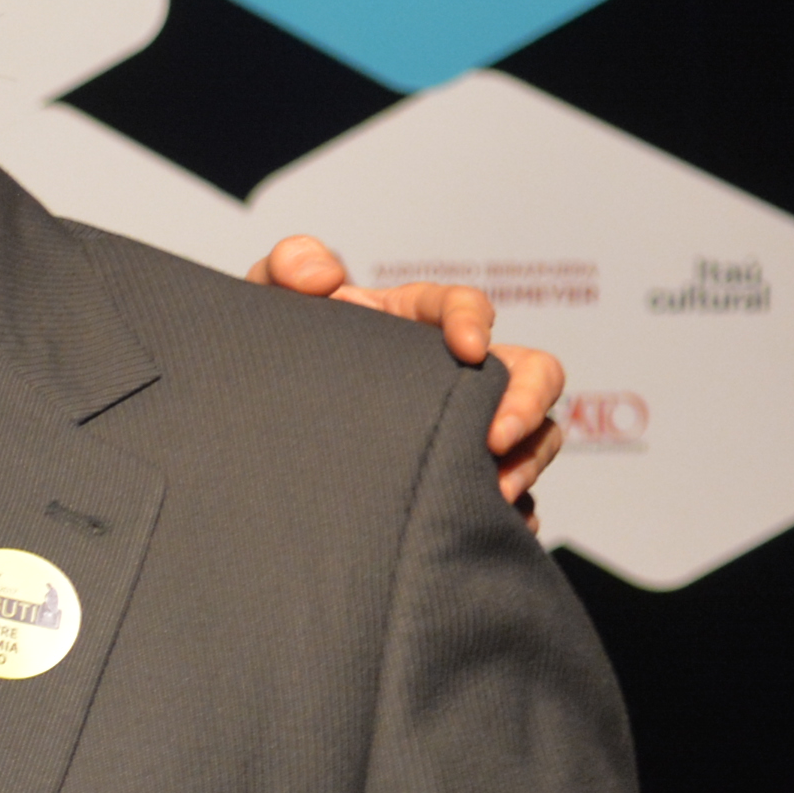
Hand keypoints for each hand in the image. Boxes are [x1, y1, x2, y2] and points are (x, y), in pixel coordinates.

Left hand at [247, 236, 566, 521]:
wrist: (258, 420)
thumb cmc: (278, 349)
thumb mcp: (271, 299)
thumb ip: (288, 265)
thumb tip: (324, 276)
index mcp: (415, 320)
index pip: (467, 305)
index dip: (476, 320)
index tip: (468, 349)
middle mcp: (455, 372)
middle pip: (533, 372)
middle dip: (527, 402)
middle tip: (494, 440)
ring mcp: (465, 425)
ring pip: (534, 436)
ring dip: (527, 463)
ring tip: (493, 495)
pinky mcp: (460, 474)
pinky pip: (514, 494)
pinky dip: (515, 510)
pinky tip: (495, 526)